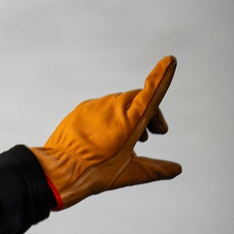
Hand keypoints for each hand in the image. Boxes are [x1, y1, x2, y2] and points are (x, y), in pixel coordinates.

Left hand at [31, 56, 181, 209]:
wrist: (57, 172)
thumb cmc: (94, 172)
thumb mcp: (129, 173)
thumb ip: (155, 170)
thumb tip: (176, 170)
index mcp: (130, 119)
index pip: (151, 92)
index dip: (162, 77)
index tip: (170, 60)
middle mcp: (112, 107)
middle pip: (137, 101)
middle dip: (149, 115)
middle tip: (153, 135)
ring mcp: (94, 107)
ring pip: (118, 105)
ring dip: (128, 117)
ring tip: (132, 140)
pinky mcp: (79, 111)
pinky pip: (99, 109)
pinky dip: (110, 118)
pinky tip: (107, 138)